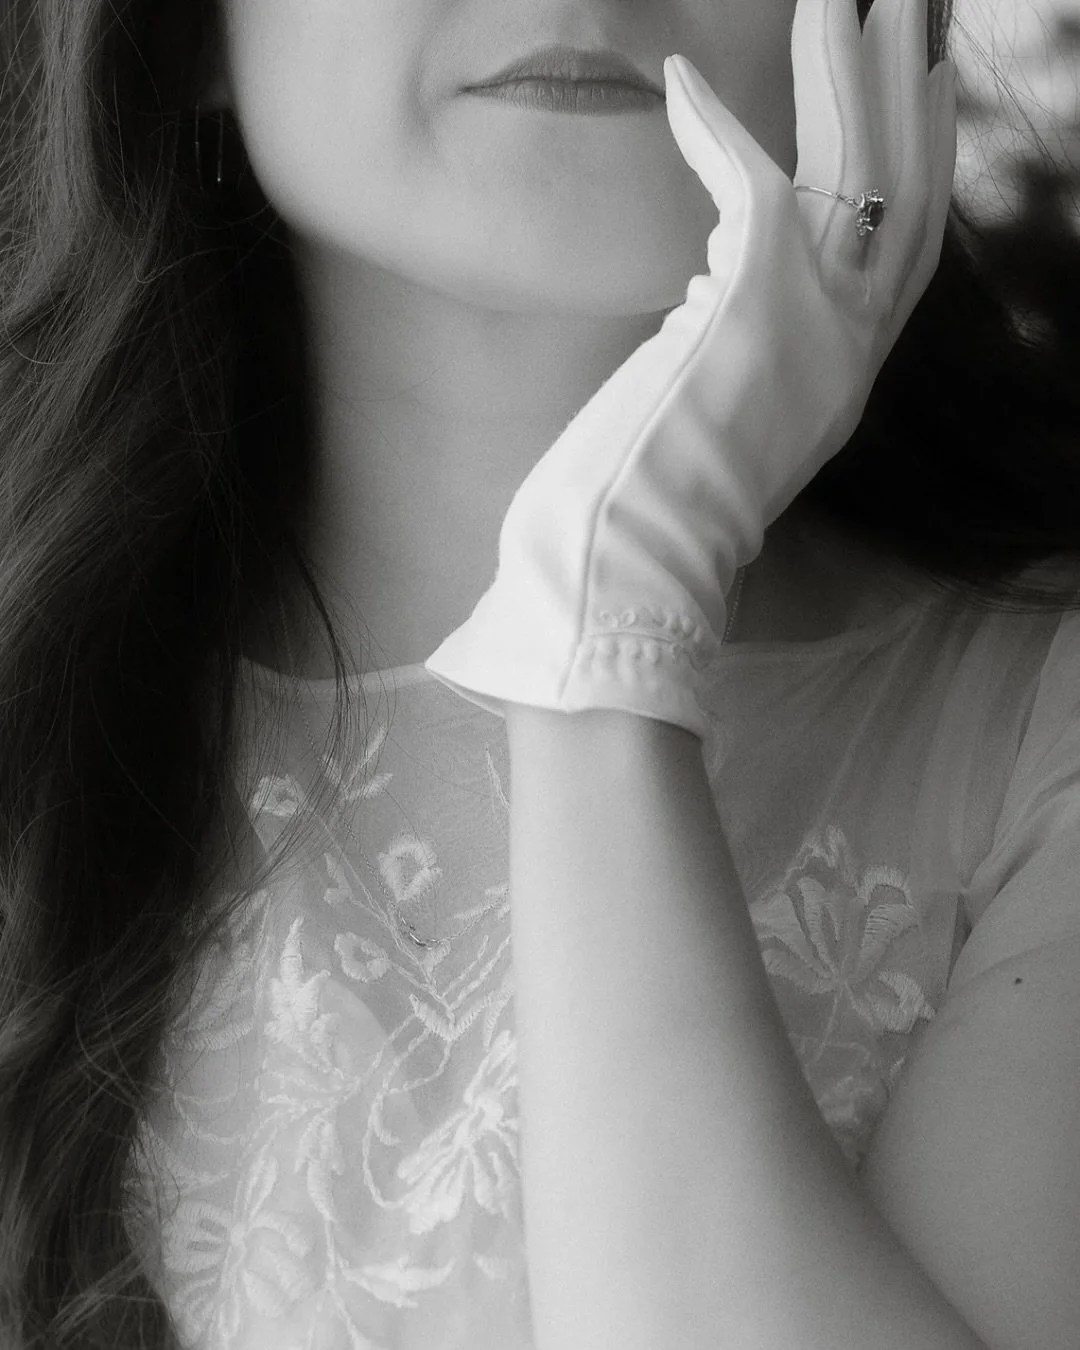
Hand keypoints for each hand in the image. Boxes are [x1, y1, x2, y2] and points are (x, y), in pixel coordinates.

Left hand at [424, 0, 957, 744]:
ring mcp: (815, 324)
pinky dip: (715, 126)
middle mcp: (850, 349)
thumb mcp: (726, 441)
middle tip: (916, 10)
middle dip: (914, 96)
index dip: (921, 171)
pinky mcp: (757, 299)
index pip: (903, 254)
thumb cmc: (657, 523)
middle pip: (907, 194)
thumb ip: (744, 376)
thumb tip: (713, 330)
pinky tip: (683, 79)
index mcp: (844, 380)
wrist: (639, 573)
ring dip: (854, 74)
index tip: (920, 100)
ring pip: (859, 169)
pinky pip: (748, 180)